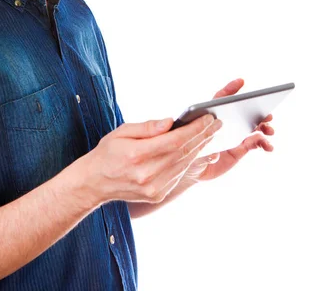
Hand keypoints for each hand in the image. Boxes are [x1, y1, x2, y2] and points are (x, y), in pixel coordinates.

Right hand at [81, 111, 222, 204]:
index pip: (175, 140)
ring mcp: (154, 188)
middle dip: (203, 136)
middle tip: (217, 123)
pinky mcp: (158, 195)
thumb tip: (171, 121)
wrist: (95, 182)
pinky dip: (189, 161)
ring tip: (211, 133)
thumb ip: (148, 127)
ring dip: (200, 148)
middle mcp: (148, 174)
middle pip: (183, 152)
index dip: (195, 129)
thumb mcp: (122, 131)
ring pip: (184, 164)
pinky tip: (196, 149)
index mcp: (137, 155)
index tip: (208, 118)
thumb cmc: (108, 152)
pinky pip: (179, 174)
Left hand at [181, 78, 274, 183]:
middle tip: (267, 113)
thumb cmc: (186, 152)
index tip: (241, 81)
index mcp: (211, 115)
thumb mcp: (185, 142)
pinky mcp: (240, 148)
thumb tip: (213, 148)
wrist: (191, 170)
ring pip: (253, 125)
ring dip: (264, 126)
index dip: (230, 89)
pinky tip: (269, 147)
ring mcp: (234, 134)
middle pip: (242, 110)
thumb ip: (195, 141)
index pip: (220, 99)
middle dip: (256, 109)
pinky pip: (256, 143)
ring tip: (270, 130)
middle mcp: (225, 122)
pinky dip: (264, 143)